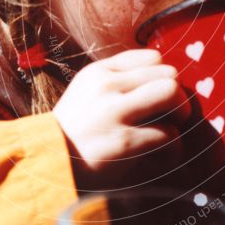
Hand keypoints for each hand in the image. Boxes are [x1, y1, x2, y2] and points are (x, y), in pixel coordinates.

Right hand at [53, 49, 191, 190]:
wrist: (47, 166)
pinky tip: (160, 157)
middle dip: (176, 98)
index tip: (155, 99)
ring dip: (178, 117)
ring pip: (172, 94)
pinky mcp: (124, 142)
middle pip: (169, 74)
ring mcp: (115, 112)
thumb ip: (117, 80)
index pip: (154, 57)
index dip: (162, 79)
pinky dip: (172, 150)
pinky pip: (170, 135)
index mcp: (99, 72)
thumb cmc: (74, 132)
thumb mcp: (86, 93)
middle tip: (168, 118)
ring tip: (167, 133)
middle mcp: (106, 85)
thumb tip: (164, 78)